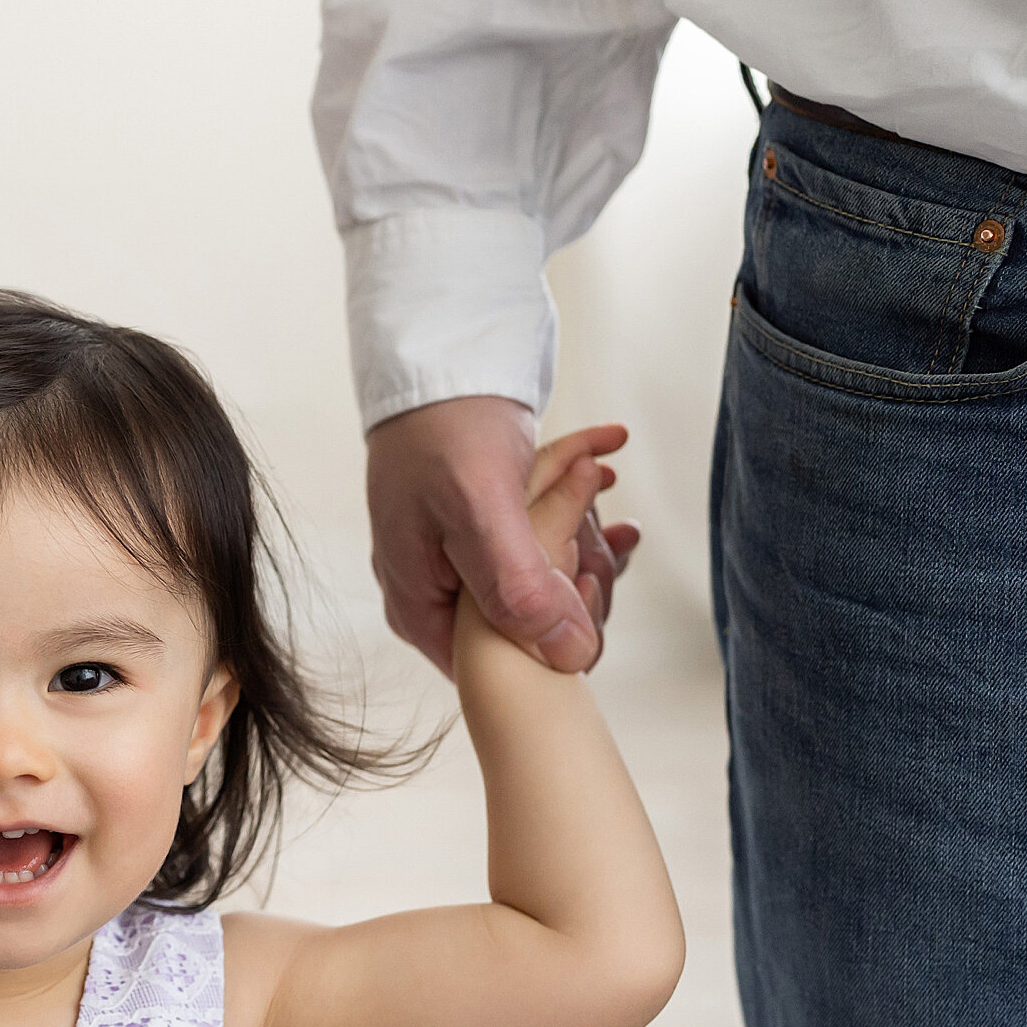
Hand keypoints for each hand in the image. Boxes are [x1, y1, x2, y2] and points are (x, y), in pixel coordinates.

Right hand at [366, 397, 640, 675]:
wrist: (438, 357)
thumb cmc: (445, 429)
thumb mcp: (481, 511)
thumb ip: (520, 589)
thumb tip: (571, 659)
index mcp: (419, 609)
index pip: (502, 668)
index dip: (555, 638)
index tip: (585, 582)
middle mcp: (435, 597)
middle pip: (529, 629)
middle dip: (579, 576)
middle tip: (606, 525)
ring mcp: (459, 565)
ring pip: (543, 586)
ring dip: (584, 536)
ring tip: (601, 481)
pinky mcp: (483, 532)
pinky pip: (543, 546)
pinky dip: (578, 514)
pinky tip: (605, 478)